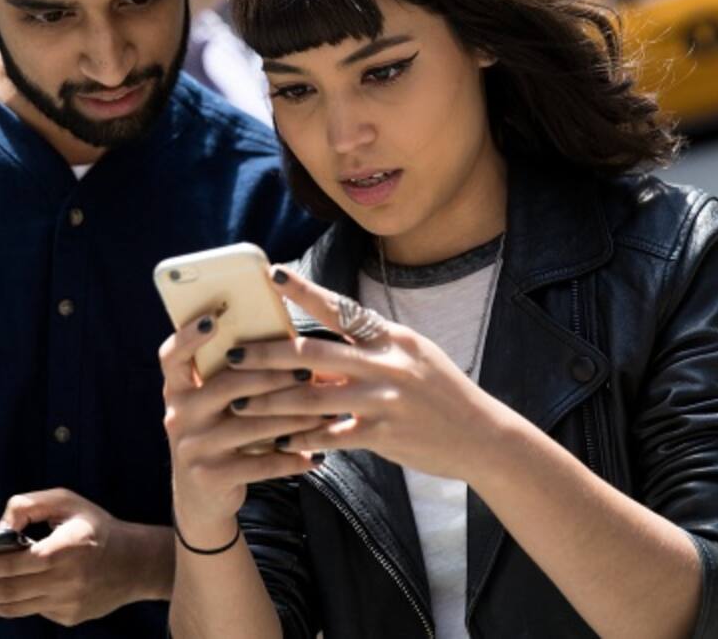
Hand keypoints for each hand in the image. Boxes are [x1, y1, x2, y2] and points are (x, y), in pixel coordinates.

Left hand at [0, 488, 164, 625]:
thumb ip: (30, 505)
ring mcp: (69, 603)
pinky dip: (6, 604)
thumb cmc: (94, 526)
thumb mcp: (67, 501)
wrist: (135, 564)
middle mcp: (72, 580)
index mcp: (74, 547)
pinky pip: (30, 611)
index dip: (1, 566)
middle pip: (14, 592)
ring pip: (15, 608)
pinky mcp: (68, 617)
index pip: (33, 561)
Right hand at [159, 311, 325, 545]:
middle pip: (226, 386)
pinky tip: (316, 454)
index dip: (189, 335)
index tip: (214, 318)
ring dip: (293, 418)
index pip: (172, 356)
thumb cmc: (218, 435)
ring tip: (325, 411)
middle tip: (308, 371)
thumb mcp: (211, 406)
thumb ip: (230, 376)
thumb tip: (279, 336)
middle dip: (272, 377)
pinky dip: (291, 459)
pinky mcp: (211, 476)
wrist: (201, 499)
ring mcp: (193, 447)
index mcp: (177, 390)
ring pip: (250, 425)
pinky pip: (259, 464)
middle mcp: (178, 416)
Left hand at [225, 267, 508, 481]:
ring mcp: (384, 400)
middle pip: (313, 353)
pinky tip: (279, 442)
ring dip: (271, 403)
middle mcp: (386, 364)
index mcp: (391, 337)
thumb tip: (314, 351)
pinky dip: (302, 439)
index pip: (340, 308)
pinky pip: (331, 436)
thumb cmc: (441, 393)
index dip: (304, 291)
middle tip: (234, 355)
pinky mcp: (383, 435)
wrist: (484, 436)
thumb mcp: (411, 357)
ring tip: (240, 405)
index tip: (272, 274)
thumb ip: (366, 351)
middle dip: (267, 355)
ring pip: (312, 398)